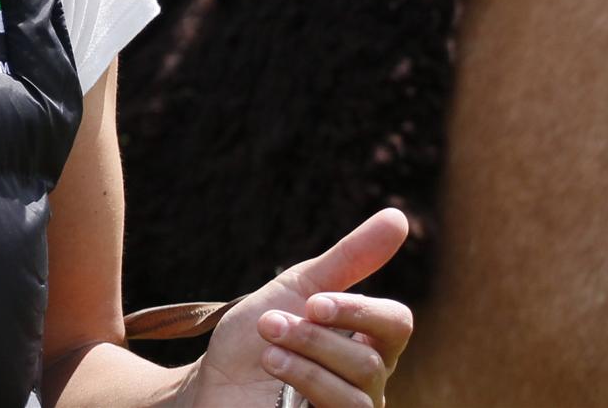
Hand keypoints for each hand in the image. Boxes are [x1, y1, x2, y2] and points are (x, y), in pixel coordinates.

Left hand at [178, 209, 413, 407]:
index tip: (313, 302)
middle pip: (371, 361)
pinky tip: (274, 375)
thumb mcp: (297, 289)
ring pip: (357, 396)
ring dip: (305, 364)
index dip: (360, 310)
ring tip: (267, 353)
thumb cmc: (255, 337)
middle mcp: (366, 383)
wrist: (209, 382)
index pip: (397, 324)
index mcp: (365, 342)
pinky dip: (305, 386)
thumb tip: (398, 217)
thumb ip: (349, 258)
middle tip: (271, 324)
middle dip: (314, 338)